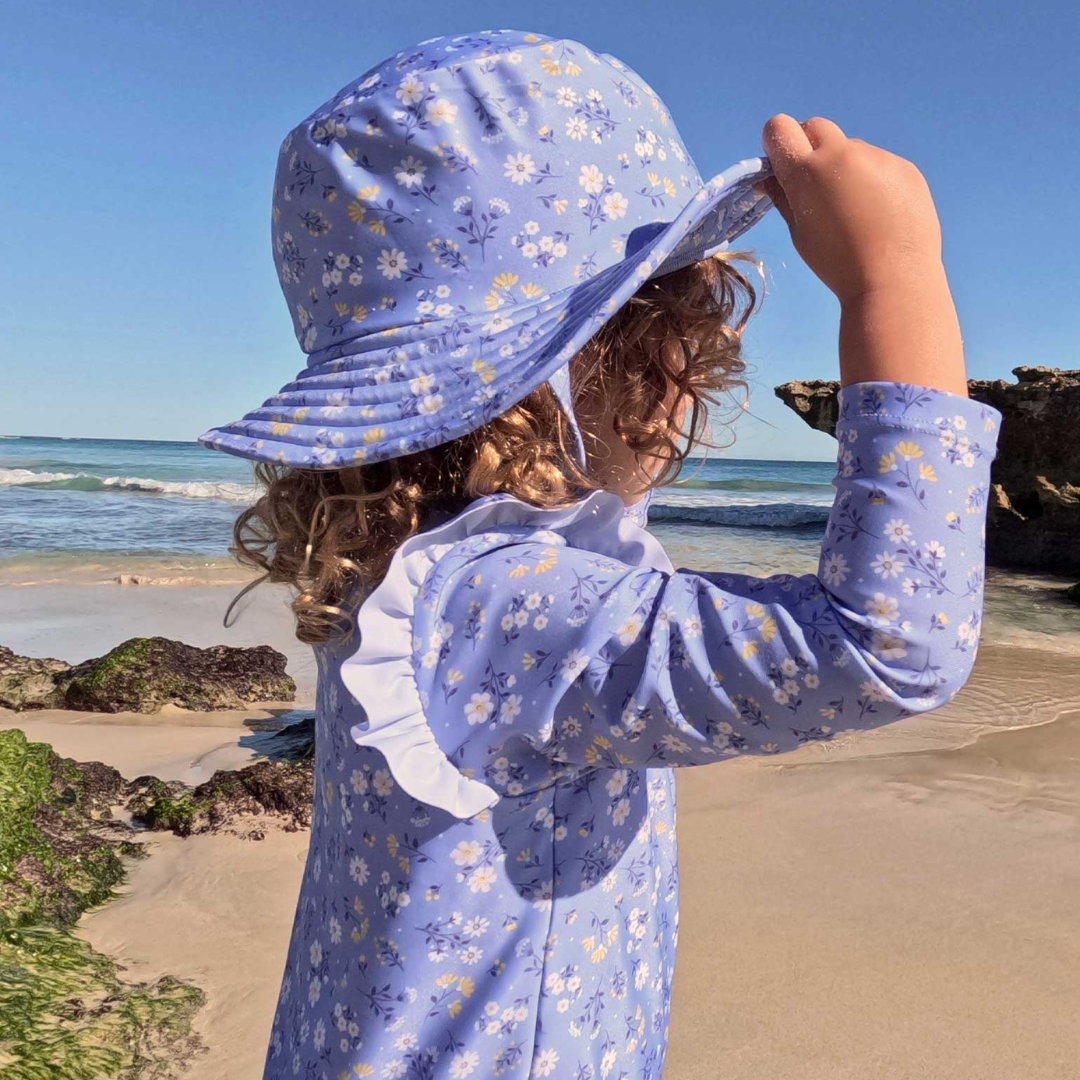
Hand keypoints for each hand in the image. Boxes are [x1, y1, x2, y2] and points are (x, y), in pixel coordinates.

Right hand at [757, 115, 943, 305]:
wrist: (893, 277)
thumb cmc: (837, 262)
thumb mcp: (800, 233)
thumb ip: (783, 197)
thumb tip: (769, 178)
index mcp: (808, 171)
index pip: (779, 127)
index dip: (778, 143)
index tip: (783, 165)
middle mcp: (842, 153)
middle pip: (815, 127)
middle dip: (810, 148)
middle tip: (817, 186)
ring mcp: (878, 157)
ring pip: (850, 149)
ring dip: (845, 168)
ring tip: (857, 211)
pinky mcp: (904, 167)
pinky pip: (879, 164)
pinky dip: (873, 180)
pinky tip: (880, 213)